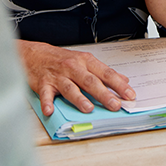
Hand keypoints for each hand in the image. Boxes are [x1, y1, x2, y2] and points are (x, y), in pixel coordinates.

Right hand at [18, 40, 135, 115]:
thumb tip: (123, 79)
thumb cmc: (62, 59)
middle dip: (104, 94)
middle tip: (115, 105)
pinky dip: (47, 102)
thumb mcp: (85, 61)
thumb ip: (103, 72)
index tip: (130, 94)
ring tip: (89, 108)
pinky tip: (50, 110)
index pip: (106, 73)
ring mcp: (58, 76)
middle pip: (91, 81)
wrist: (35, 54)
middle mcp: (74, 67)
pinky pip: (45, 94)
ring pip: (70, 88)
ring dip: (79, 98)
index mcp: (86, 61)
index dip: (119, 84)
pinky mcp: (43, 84)